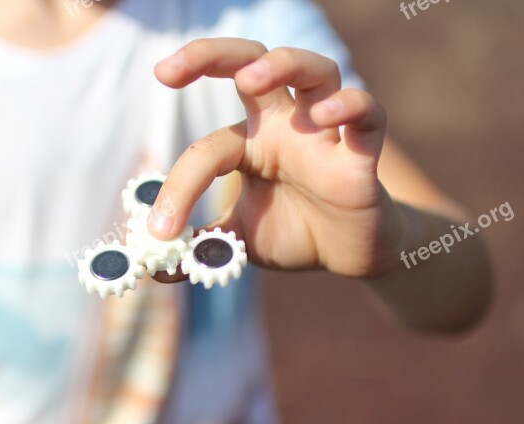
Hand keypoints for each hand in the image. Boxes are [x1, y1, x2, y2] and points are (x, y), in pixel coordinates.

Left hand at [150, 38, 404, 277]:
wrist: (346, 255)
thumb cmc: (293, 232)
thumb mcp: (238, 240)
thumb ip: (200, 246)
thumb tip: (154, 268)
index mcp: (249, 143)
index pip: (208, 149)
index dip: (179, 186)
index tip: (159, 229)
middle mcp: (284, 125)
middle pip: (252, 63)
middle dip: (210, 55)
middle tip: (168, 69)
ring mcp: (325, 134)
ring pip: (315, 71)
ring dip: (283, 63)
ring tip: (250, 78)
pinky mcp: (362, 155)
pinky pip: (369, 116)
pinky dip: (353, 105)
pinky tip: (327, 113)